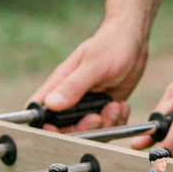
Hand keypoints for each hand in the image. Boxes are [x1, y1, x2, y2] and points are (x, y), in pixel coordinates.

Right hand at [32, 24, 148, 131]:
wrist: (132, 41)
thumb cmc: (110, 45)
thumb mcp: (93, 65)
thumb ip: (73, 86)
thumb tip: (50, 105)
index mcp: (59, 84)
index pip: (40, 110)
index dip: (45, 126)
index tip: (60, 130)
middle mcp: (70, 97)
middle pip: (66, 128)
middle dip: (84, 128)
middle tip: (99, 116)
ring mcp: (87, 104)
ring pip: (89, 130)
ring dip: (105, 124)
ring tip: (115, 106)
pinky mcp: (103, 108)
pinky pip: (107, 126)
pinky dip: (116, 121)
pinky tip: (121, 106)